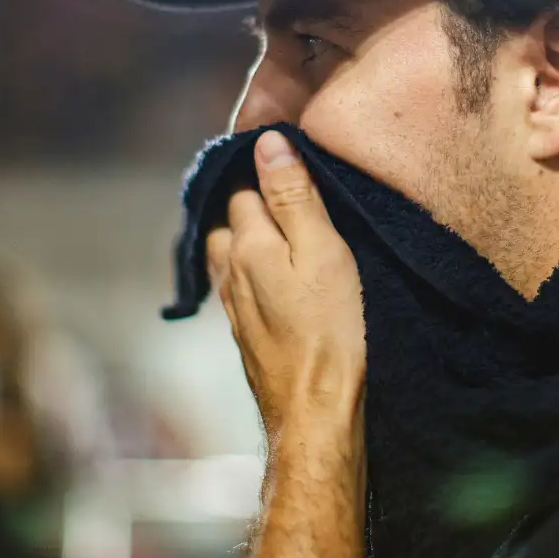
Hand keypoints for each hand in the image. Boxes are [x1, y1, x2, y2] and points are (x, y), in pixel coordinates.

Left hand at [206, 130, 366, 436]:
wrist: (317, 414)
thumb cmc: (330, 332)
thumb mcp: (324, 253)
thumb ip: (294, 197)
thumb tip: (267, 143)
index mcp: (247, 246)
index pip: (241, 187)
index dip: (262, 167)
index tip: (288, 157)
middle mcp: (230, 273)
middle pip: (227, 220)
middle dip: (247, 200)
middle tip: (285, 188)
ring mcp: (234, 307)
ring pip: (230, 254)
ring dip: (247, 236)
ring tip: (278, 226)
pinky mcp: (248, 334)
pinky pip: (240, 286)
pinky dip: (253, 269)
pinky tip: (275, 275)